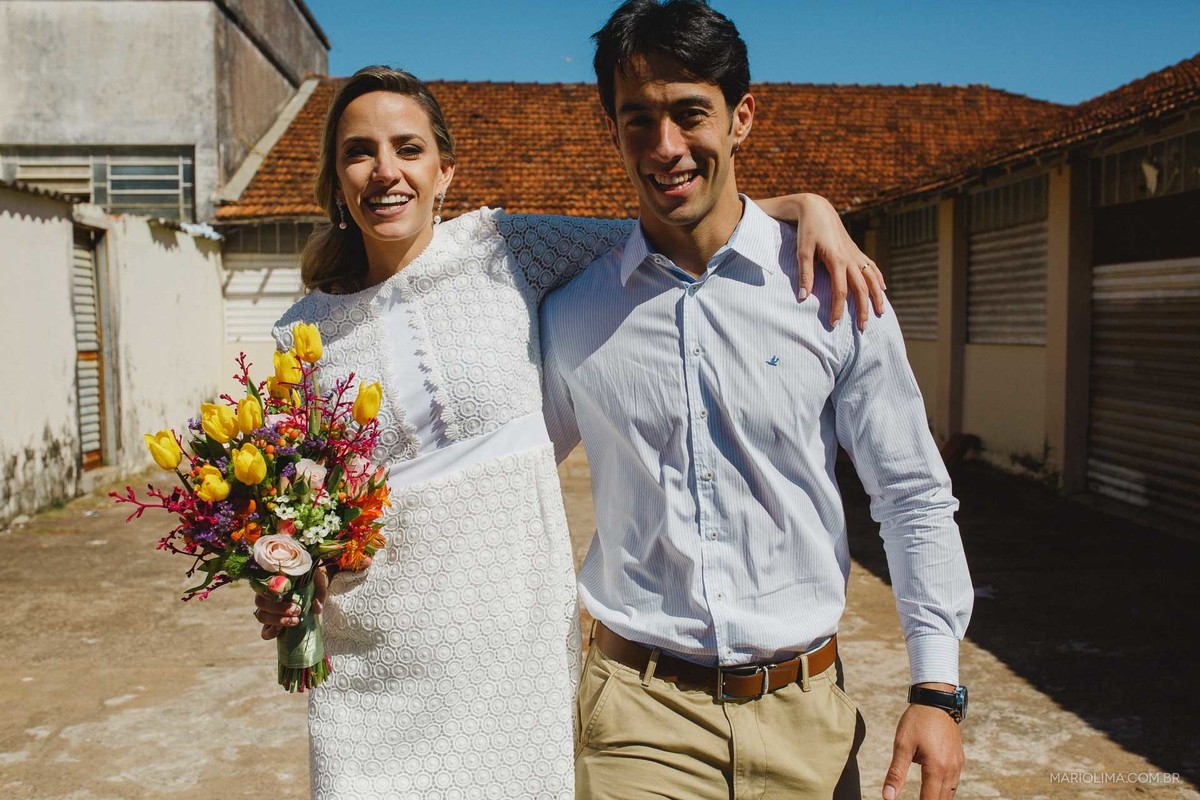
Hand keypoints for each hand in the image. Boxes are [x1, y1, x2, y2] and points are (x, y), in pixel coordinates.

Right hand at [252, 556, 371, 639]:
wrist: (322, 591)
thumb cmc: (320, 578)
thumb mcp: (324, 576)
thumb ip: (327, 580)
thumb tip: (353, 574)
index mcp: (278, 577)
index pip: (263, 583)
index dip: (274, 592)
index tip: (293, 598)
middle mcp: (272, 592)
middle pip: (260, 602)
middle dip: (277, 609)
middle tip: (298, 612)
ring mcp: (272, 607)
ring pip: (260, 616)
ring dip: (276, 619)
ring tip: (296, 620)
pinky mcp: (276, 622)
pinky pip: (265, 631)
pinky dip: (271, 632)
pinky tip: (282, 632)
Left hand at [793, 193, 886, 330]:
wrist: (818, 209)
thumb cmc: (808, 230)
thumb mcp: (803, 251)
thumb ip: (805, 274)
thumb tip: (803, 297)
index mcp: (837, 260)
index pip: (841, 291)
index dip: (838, 309)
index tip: (834, 324)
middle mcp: (850, 258)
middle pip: (861, 289)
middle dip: (863, 309)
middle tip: (862, 327)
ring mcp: (855, 254)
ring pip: (871, 278)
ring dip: (877, 296)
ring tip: (881, 312)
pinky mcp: (855, 250)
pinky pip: (871, 266)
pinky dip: (878, 278)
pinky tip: (883, 288)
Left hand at [882, 703, 963, 799]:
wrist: (936, 700)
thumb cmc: (917, 721)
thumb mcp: (902, 745)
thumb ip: (896, 773)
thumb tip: (888, 796)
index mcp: (936, 768)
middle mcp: (951, 769)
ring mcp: (957, 764)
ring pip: (950, 793)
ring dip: (938, 798)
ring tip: (926, 798)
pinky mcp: (959, 759)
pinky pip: (954, 782)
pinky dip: (945, 790)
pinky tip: (935, 788)